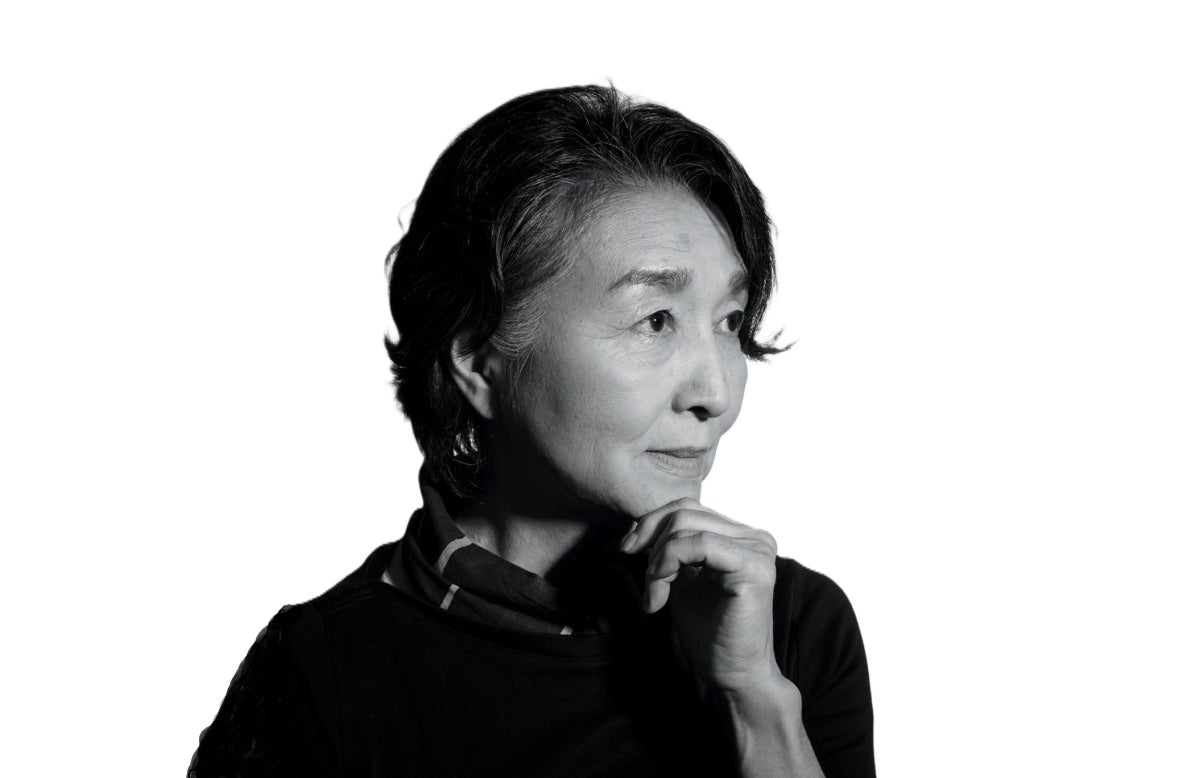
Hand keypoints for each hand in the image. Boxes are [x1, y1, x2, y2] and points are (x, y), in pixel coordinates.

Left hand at [620, 497, 781, 694]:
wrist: (733, 676)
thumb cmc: (710, 634)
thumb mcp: (682, 580)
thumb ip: (670, 550)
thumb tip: (639, 525)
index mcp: (741, 536)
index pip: (687, 508)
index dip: (651, 524)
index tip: (627, 550)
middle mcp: (755, 536)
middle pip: (684, 512)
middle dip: (651, 544)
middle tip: (645, 583)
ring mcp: (757, 549)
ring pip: (686, 527)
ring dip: (657, 561)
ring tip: (654, 595)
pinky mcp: (752, 567)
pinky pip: (698, 545)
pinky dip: (668, 563)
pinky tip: (660, 595)